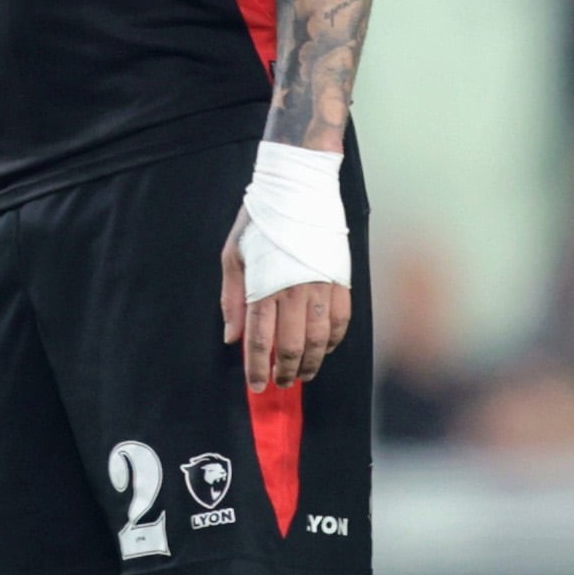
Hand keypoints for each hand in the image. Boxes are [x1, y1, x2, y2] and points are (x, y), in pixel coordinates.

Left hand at [219, 211, 350, 389]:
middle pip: (293, 346)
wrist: (300, 188)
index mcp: (264, 286)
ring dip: (312, 363)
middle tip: (281, 384)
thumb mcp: (233, 255)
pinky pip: (341, 322)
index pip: (260, 340)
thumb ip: (232, 299)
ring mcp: (321, 287)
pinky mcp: (341, 280)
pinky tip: (324, 350)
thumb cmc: (262, 220)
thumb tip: (232, 337)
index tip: (257, 386)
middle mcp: (294, 291)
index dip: (257, 368)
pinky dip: (334, 342)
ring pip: (320, 340)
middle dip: (286, 372)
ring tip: (303, 374)